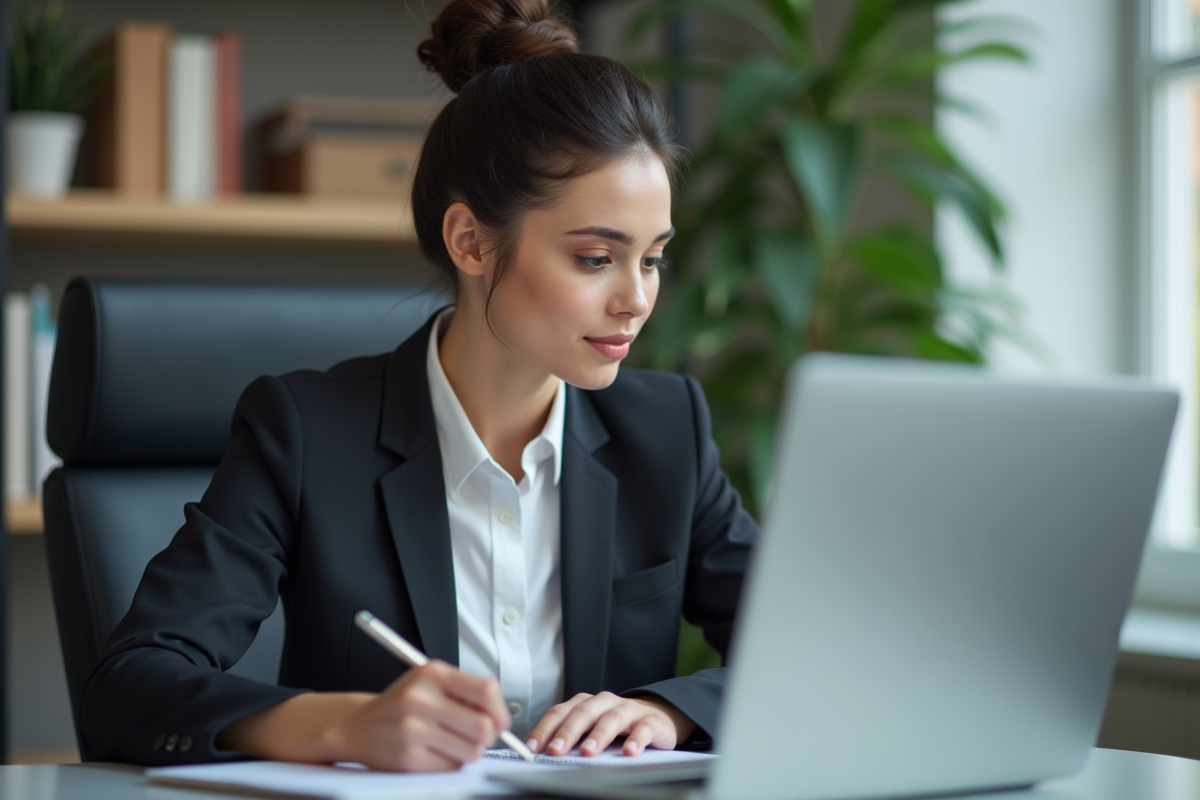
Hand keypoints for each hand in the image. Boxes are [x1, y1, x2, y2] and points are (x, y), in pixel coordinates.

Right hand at [327, 660, 509, 770]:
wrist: (358, 726)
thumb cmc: (402, 704)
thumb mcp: (429, 681)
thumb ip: (465, 690)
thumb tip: (500, 717)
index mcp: (431, 673)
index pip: (486, 689)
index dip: (500, 709)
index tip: (500, 720)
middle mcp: (420, 699)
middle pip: (483, 726)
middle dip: (489, 735)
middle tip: (480, 735)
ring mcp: (413, 730)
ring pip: (472, 750)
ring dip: (470, 751)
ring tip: (455, 742)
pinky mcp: (409, 758)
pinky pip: (452, 767)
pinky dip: (452, 763)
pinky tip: (437, 752)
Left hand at [526, 692, 696, 757]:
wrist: (658, 717)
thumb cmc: (618, 727)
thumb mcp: (592, 729)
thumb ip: (573, 738)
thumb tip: (543, 756)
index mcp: (586, 703)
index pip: (560, 712)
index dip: (545, 729)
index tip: (532, 749)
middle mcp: (605, 702)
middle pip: (584, 713)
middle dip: (567, 732)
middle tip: (555, 751)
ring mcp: (629, 710)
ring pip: (611, 718)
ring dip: (598, 735)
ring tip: (588, 753)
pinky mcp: (651, 721)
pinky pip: (643, 728)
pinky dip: (636, 739)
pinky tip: (629, 752)